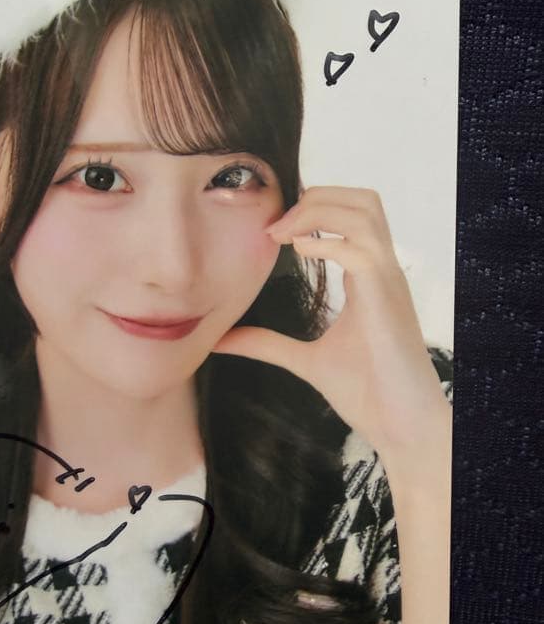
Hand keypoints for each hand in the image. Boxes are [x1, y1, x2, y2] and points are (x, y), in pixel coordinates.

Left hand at [212, 186, 450, 474]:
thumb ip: (267, 344)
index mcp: (369, 277)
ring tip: (282, 234)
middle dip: (317, 196)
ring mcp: (388, 281)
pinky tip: (298, 252)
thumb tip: (221, 340)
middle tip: (275, 225)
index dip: (312, 206)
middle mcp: (383, 270)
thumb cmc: (369, 393)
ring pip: (364, 212)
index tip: (271, 227)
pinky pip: (361, 250)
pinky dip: (327, 241)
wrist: (401, 427)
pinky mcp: (386, 300)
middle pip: (362, 198)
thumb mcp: (305, 361)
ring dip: (318, 211)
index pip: (352, 213)